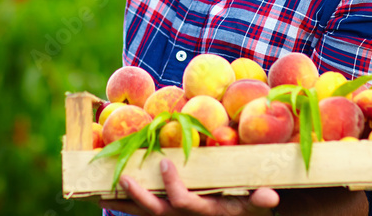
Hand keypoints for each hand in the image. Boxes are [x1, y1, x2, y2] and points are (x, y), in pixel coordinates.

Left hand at [100, 158, 278, 215]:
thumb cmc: (242, 206)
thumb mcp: (253, 204)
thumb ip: (259, 200)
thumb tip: (270, 195)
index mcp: (204, 213)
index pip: (183, 203)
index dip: (172, 186)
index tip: (165, 162)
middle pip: (156, 213)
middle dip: (140, 197)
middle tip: (126, 176)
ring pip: (142, 213)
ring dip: (122, 202)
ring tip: (100, 189)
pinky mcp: (161, 213)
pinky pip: (138, 210)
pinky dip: (121, 201)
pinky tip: (101, 192)